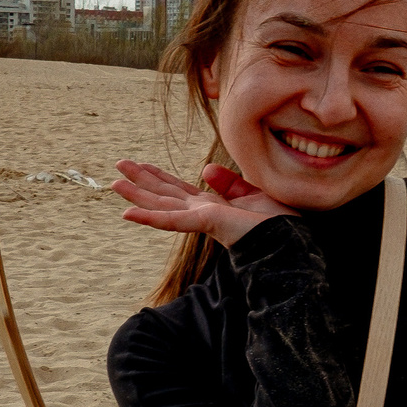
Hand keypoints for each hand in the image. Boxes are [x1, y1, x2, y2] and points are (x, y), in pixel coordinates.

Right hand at [113, 159, 296, 248]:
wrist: (291, 241)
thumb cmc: (278, 224)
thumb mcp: (254, 195)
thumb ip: (230, 184)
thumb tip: (205, 171)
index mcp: (212, 206)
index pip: (179, 190)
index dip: (159, 176)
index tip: (141, 165)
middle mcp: (202, 213)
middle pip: (165, 194)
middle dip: (142, 180)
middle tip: (119, 165)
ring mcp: (201, 219)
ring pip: (161, 205)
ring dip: (137, 195)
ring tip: (115, 183)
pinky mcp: (206, 223)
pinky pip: (172, 220)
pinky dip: (149, 217)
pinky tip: (127, 213)